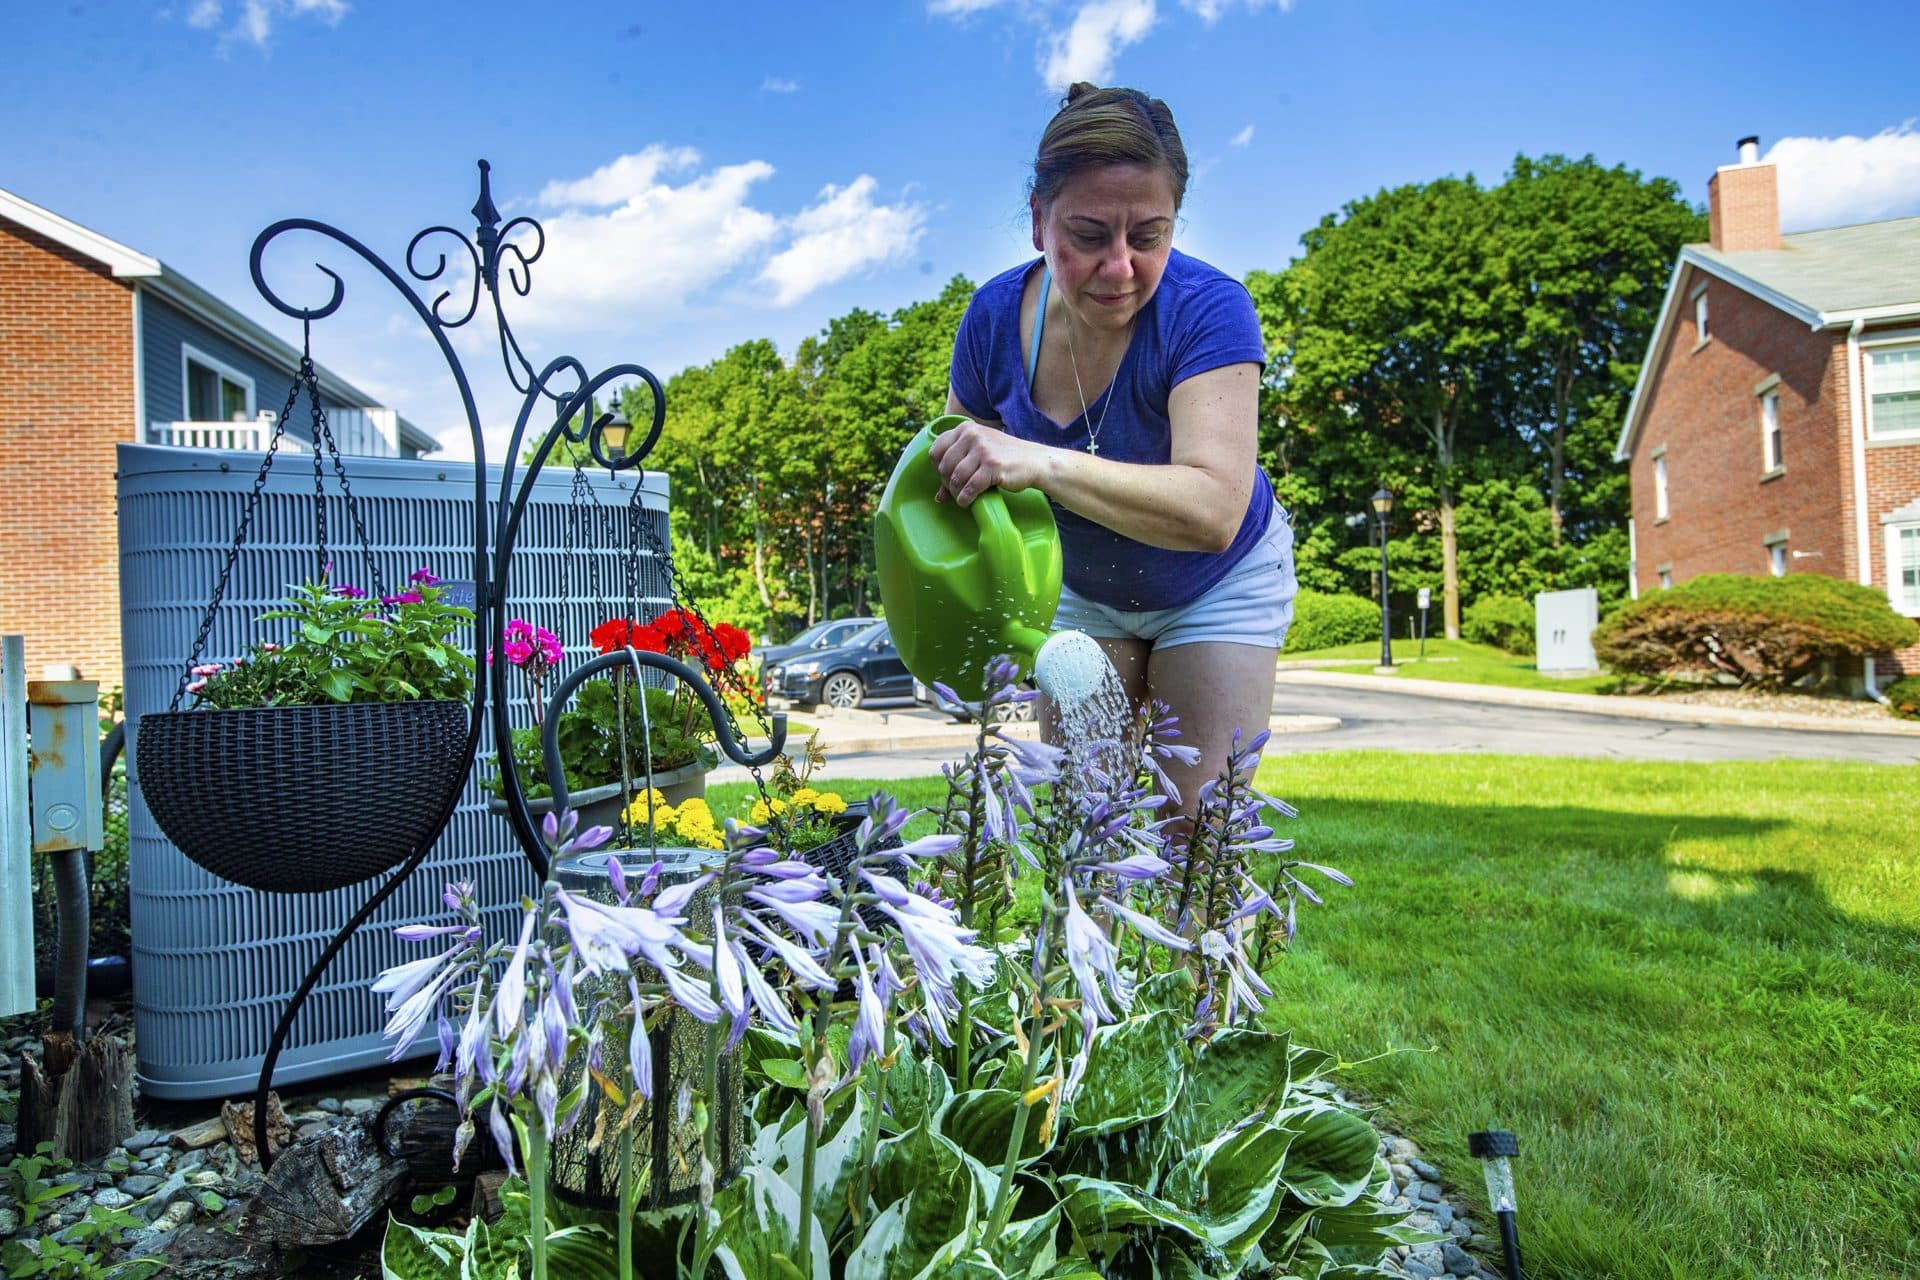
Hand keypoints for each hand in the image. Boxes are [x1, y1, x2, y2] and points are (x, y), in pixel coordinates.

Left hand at [929, 420, 1046, 506]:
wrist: (1034, 461)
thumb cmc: (1004, 458)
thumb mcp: (979, 455)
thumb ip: (957, 468)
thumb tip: (938, 496)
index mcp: (965, 428)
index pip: (936, 450)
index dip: (937, 468)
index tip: (946, 477)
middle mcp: (972, 436)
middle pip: (944, 467)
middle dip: (947, 483)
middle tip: (957, 490)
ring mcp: (982, 450)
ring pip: (955, 478)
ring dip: (956, 493)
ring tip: (962, 497)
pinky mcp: (992, 466)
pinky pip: (969, 487)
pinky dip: (965, 498)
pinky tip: (968, 501)